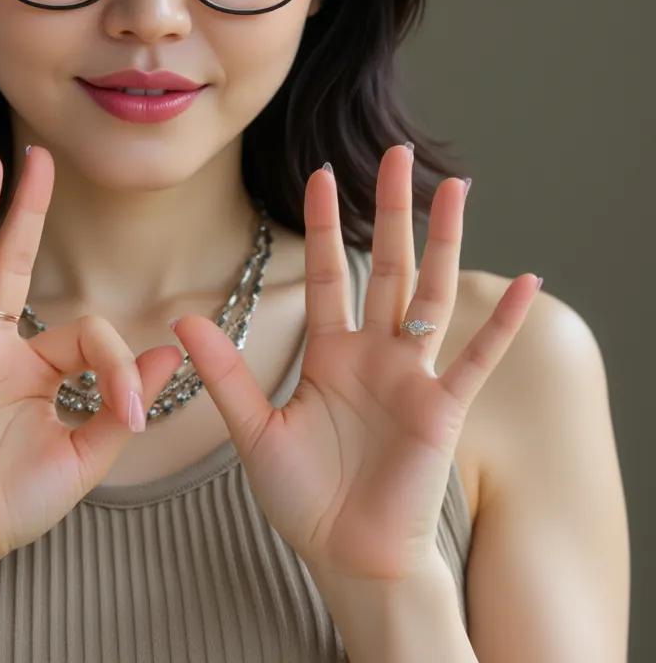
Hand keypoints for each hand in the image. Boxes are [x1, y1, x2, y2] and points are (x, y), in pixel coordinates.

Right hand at [0, 147, 182, 571]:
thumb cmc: (16, 503)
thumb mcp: (85, 454)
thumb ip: (120, 402)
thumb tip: (170, 354)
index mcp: (34, 363)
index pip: (83, 331)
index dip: (117, 364)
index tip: (132, 410)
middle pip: (12, 261)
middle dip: (28, 210)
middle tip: (41, 156)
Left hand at [173, 144, 541, 582]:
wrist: (345, 556)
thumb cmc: (303, 497)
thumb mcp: (254, 430)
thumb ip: (226, 374)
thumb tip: (184, 319)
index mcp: (330, 353)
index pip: (330, 273)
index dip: (326, 224)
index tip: (320, 173)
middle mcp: (374, 353)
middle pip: (385, 265)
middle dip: (390, 209)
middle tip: (398, 153)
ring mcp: (412, 377)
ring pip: (430, 293)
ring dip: (443, 241)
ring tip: (455, 187)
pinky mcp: (442, 410)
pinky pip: (476, 358)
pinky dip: (501, 323)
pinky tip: (526, 284)